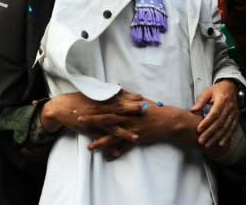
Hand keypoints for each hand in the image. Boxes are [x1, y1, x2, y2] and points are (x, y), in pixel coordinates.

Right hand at [40, 90, 143, 138]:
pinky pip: (100, 138)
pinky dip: (107, 144)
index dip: (130, 98)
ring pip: (111, 127)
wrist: (60, 107)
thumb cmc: (77, 99)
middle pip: (118, 110)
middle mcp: (99, 108)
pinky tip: (116, 151)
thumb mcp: (92, 92)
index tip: (142, 97)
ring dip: (124, 133)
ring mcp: (95, 120)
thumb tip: (120, 89)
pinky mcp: (89, 130)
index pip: (119, 98)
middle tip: (145, 111)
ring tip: (136, 137)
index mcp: (100, 99)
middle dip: (131, 111)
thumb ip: (106, 93)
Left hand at [83, 103, 198, 152]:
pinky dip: (117, 152)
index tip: (80, 106)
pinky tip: (108, 157)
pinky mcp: (137, 138)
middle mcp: (127, 118)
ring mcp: (131, 129)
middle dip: (92, 120)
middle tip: (78, 120)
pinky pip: (125, 147)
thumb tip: (116, 88)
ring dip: (100, 141)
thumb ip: (125, 95)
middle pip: (106, 119)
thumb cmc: (153, 109)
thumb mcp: (138, 100)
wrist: (167, 120)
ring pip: (113, 136)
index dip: (93, 107)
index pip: (106, 106)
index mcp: (125, 108)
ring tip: (89, 147)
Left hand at [190, 80, 238, 147]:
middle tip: (201, 140)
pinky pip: (232, 129)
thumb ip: (200, 101)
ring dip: (217, 137)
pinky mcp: (236, 117)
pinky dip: (227, 137)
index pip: (214, 114)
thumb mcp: (208, 91)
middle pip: (219, 123)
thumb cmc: (218, 90)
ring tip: (208, 144)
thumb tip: (192, 110)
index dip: (206, 122)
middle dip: (210, 133)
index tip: (198, 129)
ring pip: (225, 128)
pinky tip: (221, 143)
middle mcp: (229, 108)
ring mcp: (234, 113)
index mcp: (222, 100)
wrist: (232, 86)